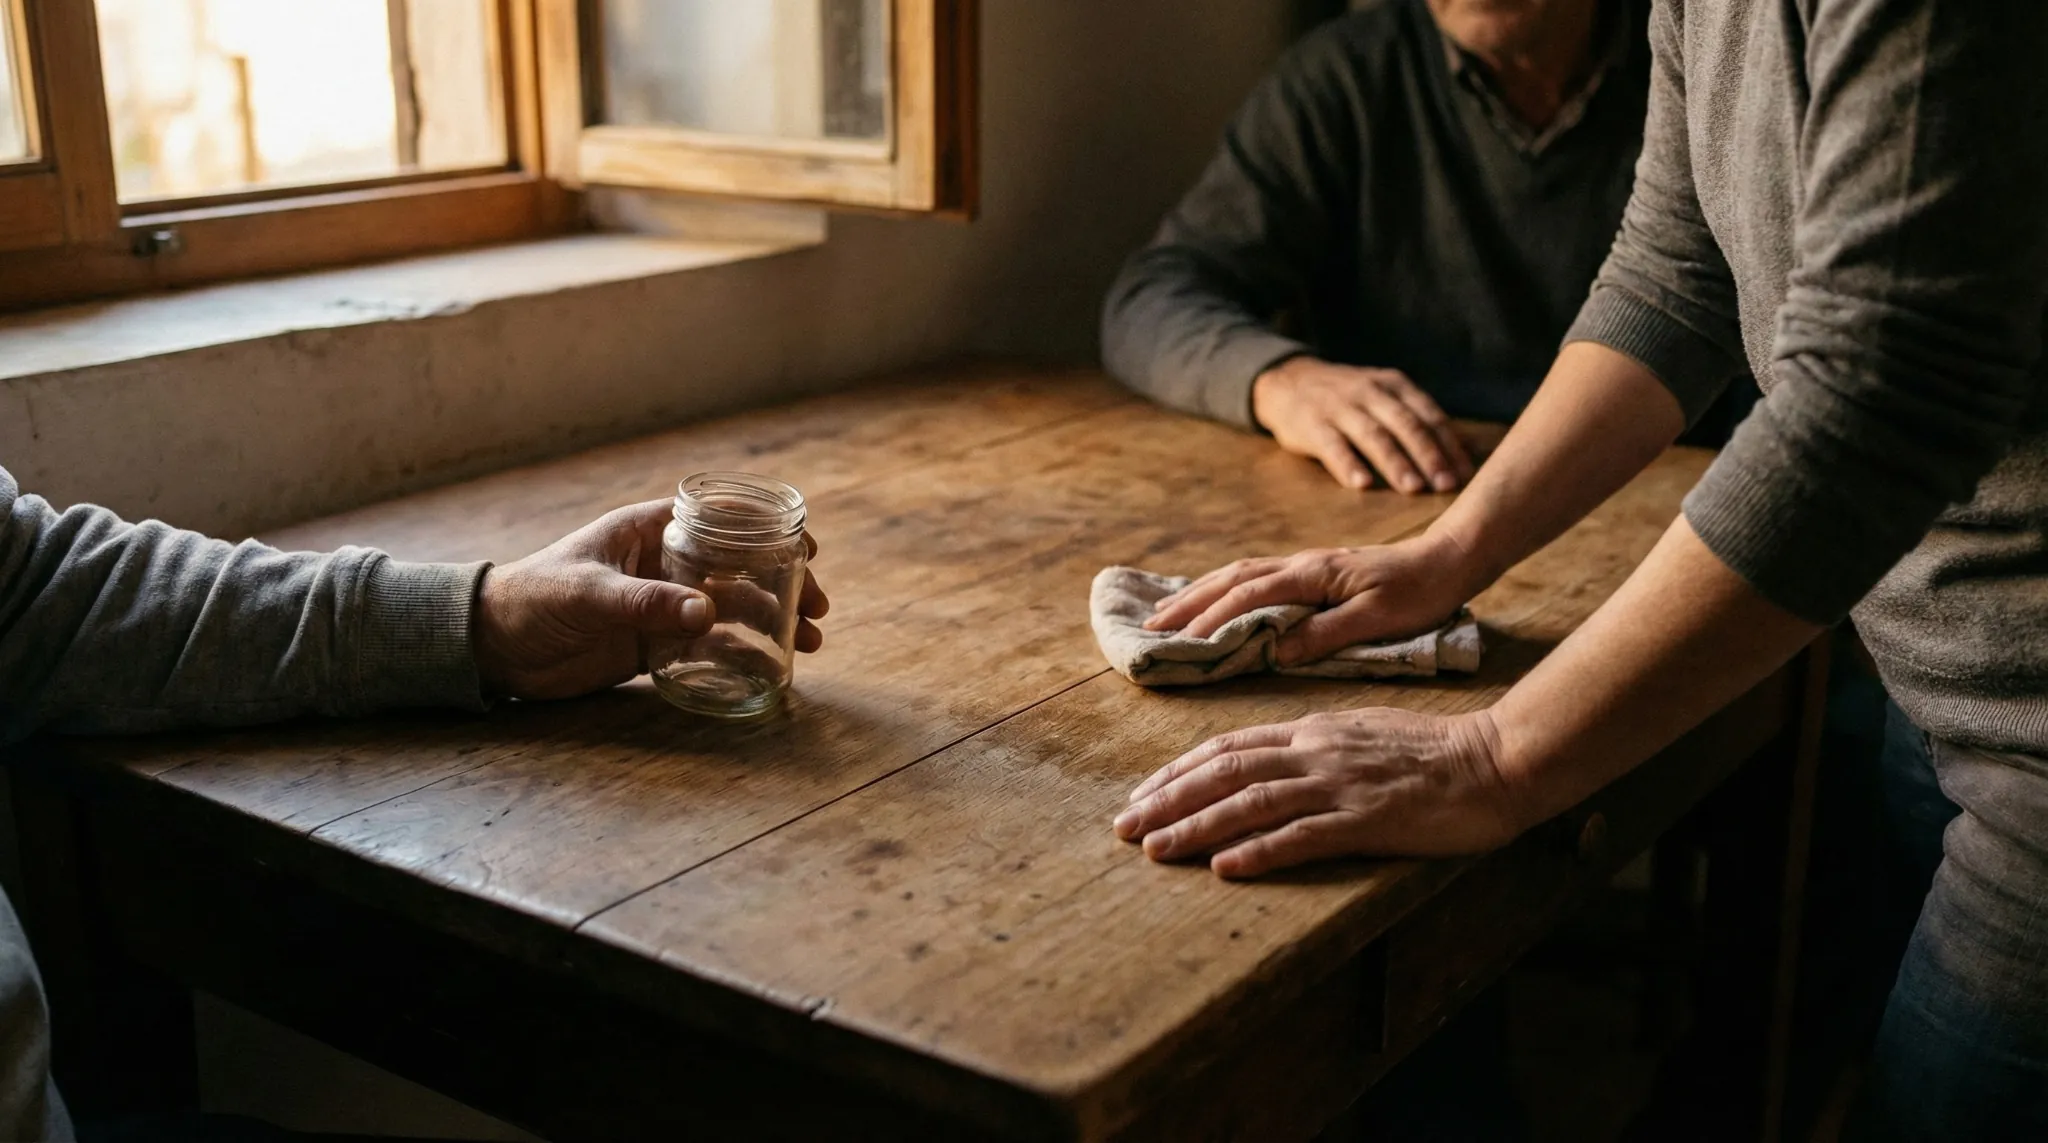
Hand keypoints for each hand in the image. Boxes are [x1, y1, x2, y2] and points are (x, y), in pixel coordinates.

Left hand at [473, 500, 828, 699]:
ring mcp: (661, 606)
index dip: (767, 529)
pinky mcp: (653, 645)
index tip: (806, 548)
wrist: (493, 648)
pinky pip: (709, 648)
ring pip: (732, 610)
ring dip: (772, 623)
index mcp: (648, 532)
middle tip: (818, 609)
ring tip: (808, 643)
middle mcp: (662, 565)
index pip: (720, 520)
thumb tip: (709, 613)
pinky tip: (770, 668)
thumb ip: (645, 603)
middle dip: (782, 585)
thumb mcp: (588, 595)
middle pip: (739, 569)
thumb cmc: (532, 600)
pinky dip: (742, 656)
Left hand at [1112, 708, 1527, 877]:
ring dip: (1196, 825)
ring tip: (1155, 848)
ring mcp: (1340, 785)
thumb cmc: (1432, 752)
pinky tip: (1226, 866)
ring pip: (1251, 802)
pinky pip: (1303, 836)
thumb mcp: (1359, 734)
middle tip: (1123, 827)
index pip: (1228, 747)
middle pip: (1224, 771)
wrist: (1493, 760)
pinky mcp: (1368, 820)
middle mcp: (1315, 752)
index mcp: (1312, 731)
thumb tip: (1266, 764)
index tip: (1141, 793)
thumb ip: (1312, 747)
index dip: (1178, 771)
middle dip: (1167, 799)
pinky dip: (1260, 850)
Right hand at [1143, 531, 1480, 664]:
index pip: (1247, 596)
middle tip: (1149, 626)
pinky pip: (1254, 578)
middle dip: (1188, 602)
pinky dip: (1224, 589)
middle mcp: (1300, 565)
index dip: (1210, 619)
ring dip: (1200, 593)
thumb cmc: (1418, 593)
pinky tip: (1214, 601)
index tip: (1180, 643)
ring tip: (1168, 614)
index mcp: (1312, 575)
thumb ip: (1326, 634)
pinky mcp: (1312, 573)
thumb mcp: (1377, 619)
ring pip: (1239, 574)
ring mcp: (1304, 566)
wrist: (1447, 561)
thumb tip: (1275, 650)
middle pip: (1230, 578)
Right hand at [1252, 357, 1474, 493]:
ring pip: (1373, 435)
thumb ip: (1413, 418)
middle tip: (1445, 485)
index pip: (1429, 416)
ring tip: (1412, 488)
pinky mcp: (1311, 424)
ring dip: (1395, 462)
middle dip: (1428, 455)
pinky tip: (1361, 484)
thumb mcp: (1382, 394)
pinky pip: (1332, 445)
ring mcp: (1339, 407)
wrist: (1287, 380)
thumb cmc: (1346, 398)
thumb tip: (1459, 456)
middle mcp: (1370, 393)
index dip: (1448, 445)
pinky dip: (1347, 464)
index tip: (1465, 475)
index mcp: (1393, 386)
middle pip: (1405, 425)